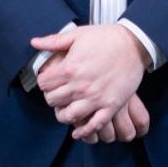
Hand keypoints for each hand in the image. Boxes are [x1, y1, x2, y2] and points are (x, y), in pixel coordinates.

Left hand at [31, 25, 149, 139]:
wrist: (134, 44)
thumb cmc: (106, 37)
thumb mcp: (78, 35)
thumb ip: (54, 41)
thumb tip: (33, 42)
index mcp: (70, 68)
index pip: (44, 84)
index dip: (44, 82)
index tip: (49, 81)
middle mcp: (80, 86)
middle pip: (53, 101)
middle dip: (51, 97)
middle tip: (56, 94)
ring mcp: (96, 98)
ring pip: (69, 116)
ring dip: (63, 115)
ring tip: (64, 110)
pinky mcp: (111, 105)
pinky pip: (94, 125)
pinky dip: (83, 132)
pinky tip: (78, 132)